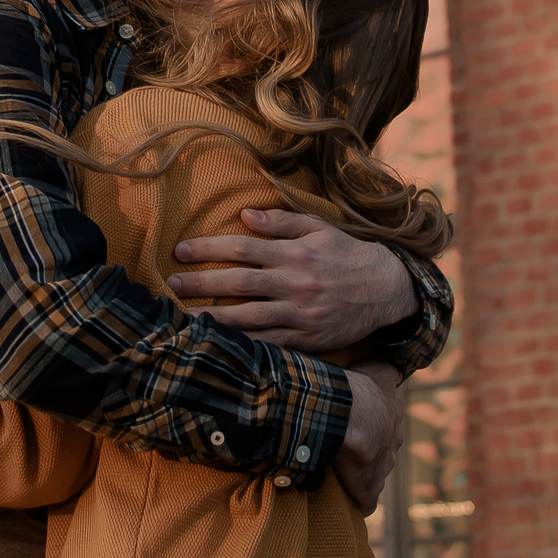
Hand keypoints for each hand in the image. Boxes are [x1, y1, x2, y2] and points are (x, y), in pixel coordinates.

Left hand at [167, 209, 419, 349]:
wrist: (385, 289)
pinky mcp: (308, 338)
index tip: (180, 251)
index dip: (209, 249)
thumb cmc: (346, 254)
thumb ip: (281, 221)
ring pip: (251, 317)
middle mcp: (297, 283)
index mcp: (296, 253)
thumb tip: (245, 213)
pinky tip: (222, 343)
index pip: (244, 248)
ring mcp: (302, 314)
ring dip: (217, 318)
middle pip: (241, 282)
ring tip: (187, 318)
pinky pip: (271, 343)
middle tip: (171, 284)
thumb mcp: (319, 229)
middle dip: (203, 283)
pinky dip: (245, 344)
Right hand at [333, 362, 403, 513]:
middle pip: (386, 449)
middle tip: (352, 448)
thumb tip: (397, 367)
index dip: (376, 426)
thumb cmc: (359, 389)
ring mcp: (383, 466)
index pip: (388, 423)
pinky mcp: (369, 487)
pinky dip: (362, 502)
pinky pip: (367, 500)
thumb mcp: (379, 369)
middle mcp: (393, 441)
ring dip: (365, 474)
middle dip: (373, 451)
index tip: (363, 427)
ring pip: (377, 472)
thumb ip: (388, 369)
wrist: (351, 415)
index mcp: (393, 414)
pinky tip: (354, 505)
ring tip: (346, 474)